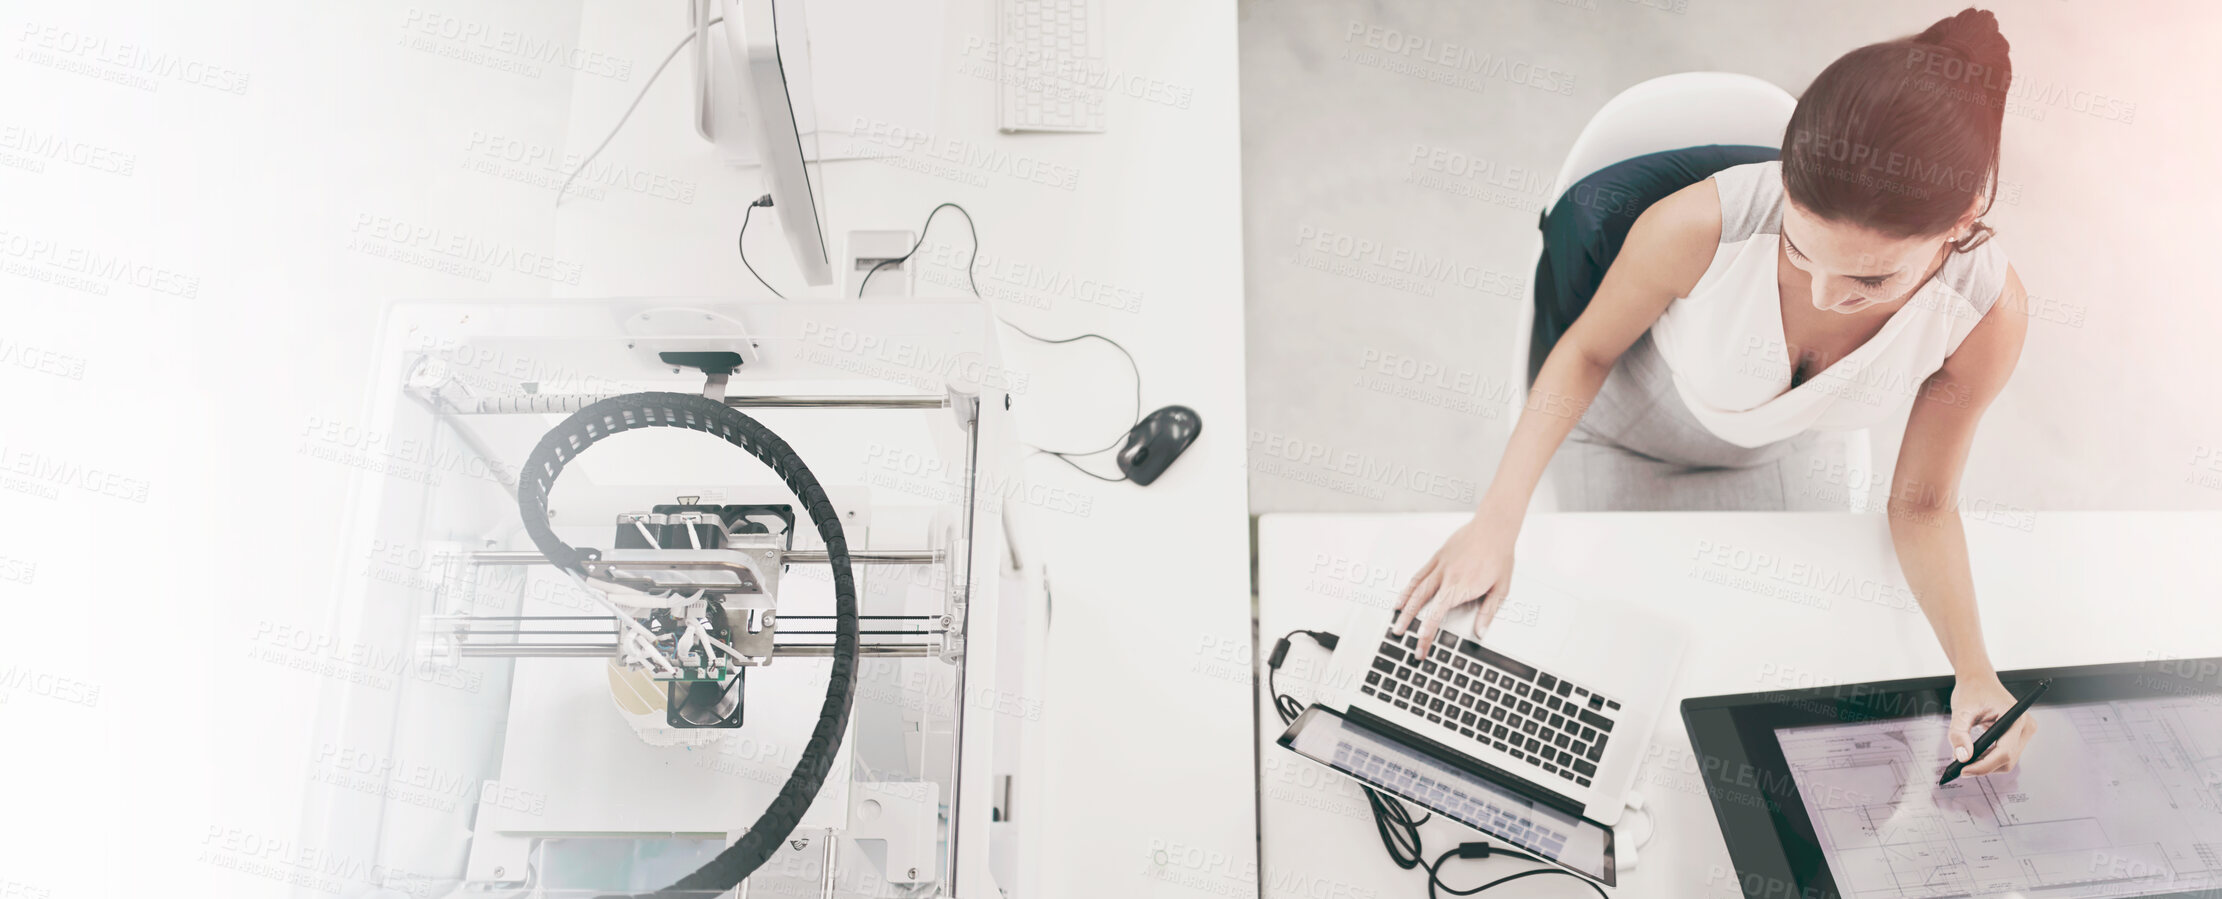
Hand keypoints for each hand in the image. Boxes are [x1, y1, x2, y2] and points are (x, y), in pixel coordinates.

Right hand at [1393, 513, 1518, 657]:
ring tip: (1396, 622)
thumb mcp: (1501, 588)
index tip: (1420, 643)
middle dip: (1409, 623)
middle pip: (1421, 603)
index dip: (1427, 631)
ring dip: (1404, 607)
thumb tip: (1481, 631)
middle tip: (1399, 635)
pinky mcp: (1437, 557)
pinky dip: (1408, 588)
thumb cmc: (1499, 556)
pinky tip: (1401, 599)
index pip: (1438, 614)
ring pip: (1416, 589)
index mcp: (1462, 587)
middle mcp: (1447, 577)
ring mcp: (1440, 566)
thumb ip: (1488, 612)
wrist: (1494, 528)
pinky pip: (1418, 575)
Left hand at [1948, 672, 2037, 776]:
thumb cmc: (1972, 691)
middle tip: (1959, 768)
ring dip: (1985, 764)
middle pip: (2007, 760)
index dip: (1983, 765)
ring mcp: (2023, 732)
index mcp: (2015, 717)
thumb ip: (1958, 733)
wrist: (1979, 680)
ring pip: (2006, 761)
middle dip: (1983, 767)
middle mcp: (2025, 726)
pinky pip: (2004, 755)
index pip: (2004, 752)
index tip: (1963, 770)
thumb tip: (1962, 757)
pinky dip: (1988, 759)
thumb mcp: (1960, 710)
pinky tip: (1972, 756)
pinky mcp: (2018, 736)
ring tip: (1964, 761)